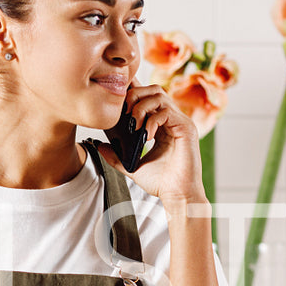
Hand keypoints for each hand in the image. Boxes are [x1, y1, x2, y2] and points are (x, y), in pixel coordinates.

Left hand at [97, 82, 205, 204]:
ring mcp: (180, 122)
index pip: (148, 98)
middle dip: (134, 96)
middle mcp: (173, 119)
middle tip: (125, 114)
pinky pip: (166, 111)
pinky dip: (151, 121)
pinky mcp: (186, 127)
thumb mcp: (132, 166)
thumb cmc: (161, 183)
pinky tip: (145, 136)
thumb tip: (100, 145)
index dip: (133, 93)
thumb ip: (116, 156)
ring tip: (134, 126)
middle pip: (153, 89)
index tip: (118, 102)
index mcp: (162, 125)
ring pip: (159, 95)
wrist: (178, 196)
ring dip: (141, 107)